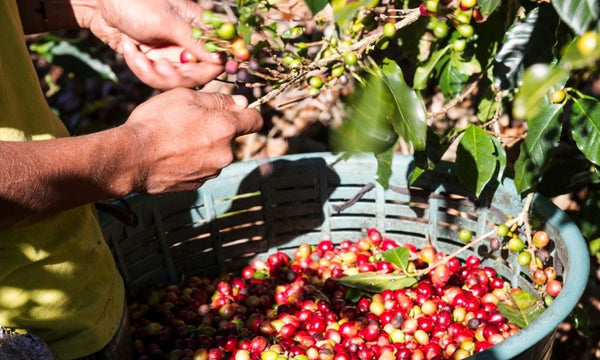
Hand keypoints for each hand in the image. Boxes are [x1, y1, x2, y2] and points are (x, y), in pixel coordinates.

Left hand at [82, 0, 223, 88]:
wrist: (98, 3)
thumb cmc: (134, 1)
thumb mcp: (166, 21)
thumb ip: (194, 41)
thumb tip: (221, 59)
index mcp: (197, 27)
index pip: (216, 56)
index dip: (208, 67)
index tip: (190, 69)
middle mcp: (186, 43)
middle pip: (195, 75)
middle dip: (173, 74)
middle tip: (158, 65)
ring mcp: (169, 53)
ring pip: (173, 80)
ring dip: (150, 70)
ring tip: (132, 50)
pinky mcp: (153, 61)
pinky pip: (153, 77)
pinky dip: (138, 66)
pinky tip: (126, 47)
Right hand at [121, 89, 262, 193]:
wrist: (131, 158)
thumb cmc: (156, 122)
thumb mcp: (185, 97)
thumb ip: (218, 99)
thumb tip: (241, 102)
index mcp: (226, 128)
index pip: (256, 120)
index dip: (247, 112)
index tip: (236, 109)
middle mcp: (225, 154)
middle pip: (232, 137)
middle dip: (218, 128)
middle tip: (190, 120)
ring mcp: (212, 171)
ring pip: (216, 153)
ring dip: (204, 145)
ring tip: (176, 138)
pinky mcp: (197, 184)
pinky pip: (202, 167)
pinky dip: (192, 159)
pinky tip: (172, 154)